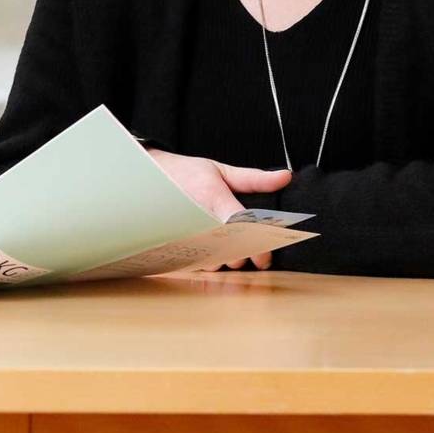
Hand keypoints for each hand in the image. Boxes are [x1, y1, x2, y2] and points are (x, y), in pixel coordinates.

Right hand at [145, 148, 290, 270]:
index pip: (241, 226)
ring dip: (224, 261)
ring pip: (212, 262)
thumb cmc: (186, 172)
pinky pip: (195, 262)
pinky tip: (211, 253)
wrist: (148, 173)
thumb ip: (254, 178)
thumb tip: (286, 177)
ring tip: (227, 251)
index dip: (257, 245)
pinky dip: (207, 261)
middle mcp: (199, 218)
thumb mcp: (220, 170)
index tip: (265, 258)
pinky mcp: (174, 243)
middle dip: (242, 256)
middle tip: (247, 251)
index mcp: (213, 197)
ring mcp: (184, 234)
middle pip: (229, 252)